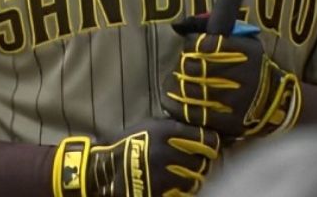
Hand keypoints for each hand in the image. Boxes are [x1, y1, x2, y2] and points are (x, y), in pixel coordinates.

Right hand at [52, 119, 218, 196]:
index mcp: (165, 131)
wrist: (104, 169)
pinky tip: (172, 185)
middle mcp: (166, 152)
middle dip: (200, 163)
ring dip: (192, 179)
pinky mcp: (158, 192)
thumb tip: (203, 131)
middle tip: (193, 163)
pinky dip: (180, 191)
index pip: (206, 139)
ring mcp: (162, 174)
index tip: (211, 147)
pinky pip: (182, 193)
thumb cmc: (130, 144)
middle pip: (203, 162)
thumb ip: (174, 128)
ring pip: (195, 180)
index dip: (212, 144)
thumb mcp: (150, 126)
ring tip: (181, 175)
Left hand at [162, 15, 301, 138]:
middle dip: (183, 64)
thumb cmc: (250, 66)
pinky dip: (179, 106)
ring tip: (177, 81)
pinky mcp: (228, 121)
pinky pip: (194, 114)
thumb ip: (219, 32)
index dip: (191, 44)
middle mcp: (242, 75)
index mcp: (246, 52)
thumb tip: (182, 25)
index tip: (190, 47)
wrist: (272, 101)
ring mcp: (235, 100)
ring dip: (178, 85)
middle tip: (183, 65)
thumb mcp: (245, 43)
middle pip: (195, 66)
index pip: (205, 44)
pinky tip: (176, 100)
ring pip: (191, 90)